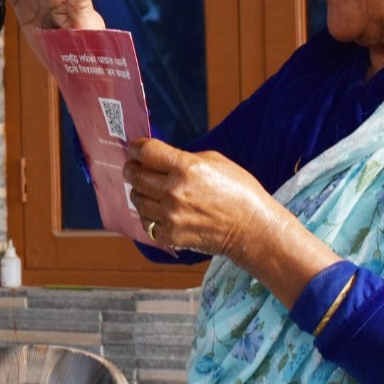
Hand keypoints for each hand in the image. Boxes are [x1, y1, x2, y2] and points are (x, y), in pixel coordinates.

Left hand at [124, 139, 338, 305]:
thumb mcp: (216, 161)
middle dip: (132, 168)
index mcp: (186, 167)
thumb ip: (184, 158)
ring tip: (147, 190)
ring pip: (137, 199)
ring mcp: (170, 215)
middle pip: (135, 175)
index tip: (136, 149)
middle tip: (134, 168)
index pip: (146, 152)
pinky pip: (145, 222)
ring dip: (139, 192)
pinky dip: (148, 215)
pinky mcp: (170, 235)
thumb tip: (161, 158)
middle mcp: (174, 191)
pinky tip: (157, 211)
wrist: (251, 228)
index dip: (137, 148)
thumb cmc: (239, 191)